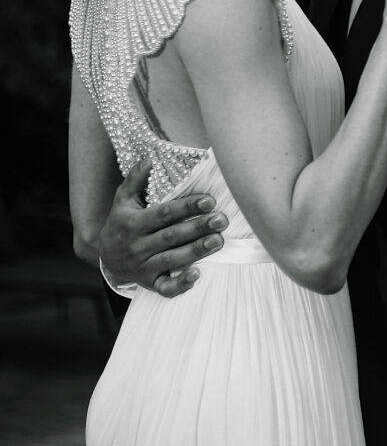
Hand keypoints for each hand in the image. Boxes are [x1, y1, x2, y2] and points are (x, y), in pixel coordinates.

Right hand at [98, 159, 227, 296]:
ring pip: (171, 259)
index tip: (209, 200)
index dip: (186, 207)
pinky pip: (165, 287)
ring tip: (217, 241)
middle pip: (171, 236)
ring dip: (195, 251)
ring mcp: (143, 266)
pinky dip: (181, 283)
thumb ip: (135, 180)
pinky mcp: (149, 283)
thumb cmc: (121, 223)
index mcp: (132, 223)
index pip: (163, 213)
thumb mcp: (122, 201)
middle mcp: (137, 245)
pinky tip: (198, 274)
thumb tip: (150, 158)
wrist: (105, 258)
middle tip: (221, 220)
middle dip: (197, 227)